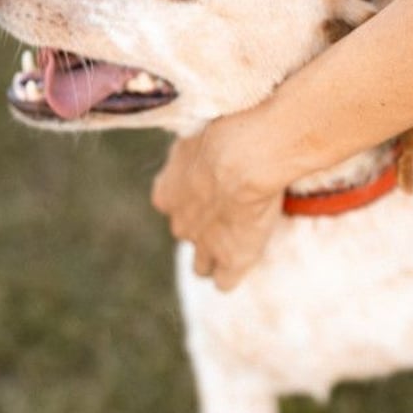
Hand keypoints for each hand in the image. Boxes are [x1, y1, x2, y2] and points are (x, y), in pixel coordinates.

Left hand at [152, 120, 283, 290]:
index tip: (214, 186)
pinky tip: (246, 258)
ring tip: (239, 239)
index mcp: (166, 194)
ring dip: (216, 255)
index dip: (194, 199)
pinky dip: (233, 273)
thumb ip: (196, 147)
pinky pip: (224, 281)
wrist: (243, 156)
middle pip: (188, 234)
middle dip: (205, 228)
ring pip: (201, 266)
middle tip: (233, 209)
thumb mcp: (199, 130)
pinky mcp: (230, 260)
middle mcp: (180, 224)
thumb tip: (199, 139)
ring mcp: (203, 246)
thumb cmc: (223, 132)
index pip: (173, 204)